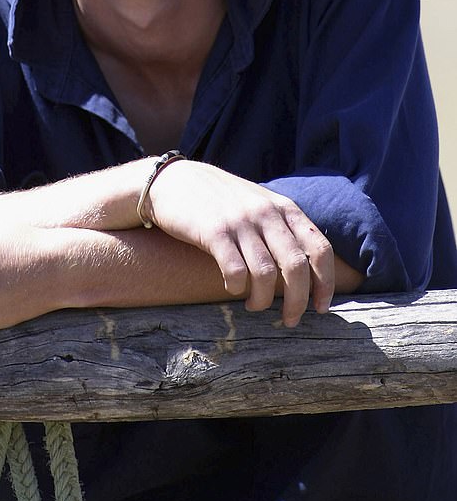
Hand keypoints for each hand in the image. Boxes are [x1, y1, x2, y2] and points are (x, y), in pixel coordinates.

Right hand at [145, 160, 334, 326]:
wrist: (174, 180)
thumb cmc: (219, 198)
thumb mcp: (259, 202)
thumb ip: (282, 226)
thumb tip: (308, 266)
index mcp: (284, 207)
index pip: (320, 248)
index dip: (326, 282)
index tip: (321, 307)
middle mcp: (266, 213)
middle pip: (296, 267)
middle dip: (297, 301)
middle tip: (289, 319)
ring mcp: (240, 222)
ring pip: (266, 274)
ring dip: (262, 299)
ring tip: (254, 305)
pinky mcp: (214, 232)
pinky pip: (235, 270)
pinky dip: (237, 287)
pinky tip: (232, 288)